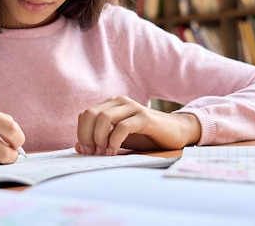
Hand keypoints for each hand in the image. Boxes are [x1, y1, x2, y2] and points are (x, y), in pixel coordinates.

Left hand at [75, 96, 200, 155]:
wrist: (175, 132)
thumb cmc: (145, 136)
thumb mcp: (118, 139)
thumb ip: (99, 141)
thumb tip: (78, 147)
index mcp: (111, 105)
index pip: (85, 114)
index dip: (81, 132)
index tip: (86, 151)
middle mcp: (120, 102)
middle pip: (91, 114)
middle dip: (87, 136)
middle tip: (92, 153)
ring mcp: (133, 107)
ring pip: (104, 118)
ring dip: (99, 138)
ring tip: (103, 153)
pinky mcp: (145, 117)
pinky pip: (122, 126)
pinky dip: (114, 141)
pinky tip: (114, 152)